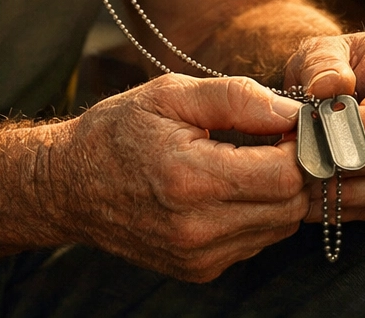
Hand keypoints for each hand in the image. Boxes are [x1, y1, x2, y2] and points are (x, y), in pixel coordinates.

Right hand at [45, 74, 308, 281]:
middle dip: (292, 169)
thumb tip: (294, 111)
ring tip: (246, 161)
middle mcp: (197, 229)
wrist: (68, 186)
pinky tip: (228, 188)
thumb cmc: (119, 130)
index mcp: (190, 179)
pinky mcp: (199, 271)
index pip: (286, 174)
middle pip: (289, 205)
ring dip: (277, 193)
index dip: (296, 144)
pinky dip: (257, 214)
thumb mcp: (172, 94)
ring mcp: (198, 257)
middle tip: (271, 140)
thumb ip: (238, 98)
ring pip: (280, 227)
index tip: (284, 123)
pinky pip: (256, 241)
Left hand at [283, 32, 364, 221]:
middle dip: (351, 160)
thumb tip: (327, 88)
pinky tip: (316, 200)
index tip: (327, 135)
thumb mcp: (319, 51)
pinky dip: (350, 205)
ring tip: (307, 185)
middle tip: (306, 164)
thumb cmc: (329, 65)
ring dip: (349, 189)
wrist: (335, 86)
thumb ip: (322, 64)